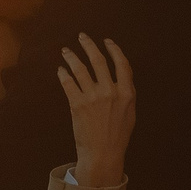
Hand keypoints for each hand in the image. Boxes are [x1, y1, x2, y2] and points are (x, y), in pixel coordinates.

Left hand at [57, 33, 133, 186]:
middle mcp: (110, 91)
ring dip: (72, 56)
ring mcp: (93, 97)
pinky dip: (63, 74)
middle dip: (89, 45)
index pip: (122, 63)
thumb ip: (126, 93)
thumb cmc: (118, 135)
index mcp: (127, 92)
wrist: (103, 153)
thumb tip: (121, 76)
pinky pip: (68, 83)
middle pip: (98, 60)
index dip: (114, 49)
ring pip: (80, 69)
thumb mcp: (130, 112)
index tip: (107, 41)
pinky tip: (60, 70)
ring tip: (66, 51)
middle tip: (82, 36)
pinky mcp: (77, 104)